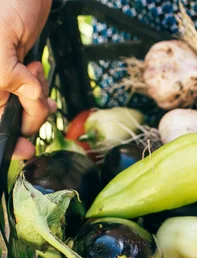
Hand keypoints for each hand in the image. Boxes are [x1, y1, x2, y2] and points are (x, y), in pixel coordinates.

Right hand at [0, 0, 53, 159]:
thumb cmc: (6, 3)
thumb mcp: (1, 40)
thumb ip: (6, 74)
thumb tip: (28, 97)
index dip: (5, 141)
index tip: (23, 151)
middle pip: (8, 118)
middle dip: (29, 114)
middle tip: (39, 100)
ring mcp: (1, 77)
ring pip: (22, 107)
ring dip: (37, 99)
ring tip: (36, 72)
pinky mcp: (15, 72)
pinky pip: (30, 94)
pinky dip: (39, 89)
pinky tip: (37, 71)